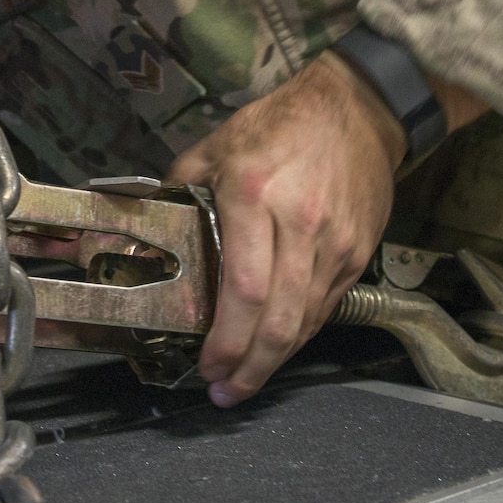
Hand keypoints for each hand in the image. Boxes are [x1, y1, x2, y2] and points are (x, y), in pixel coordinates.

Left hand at [166, 53, 404, 407]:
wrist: (359, 109)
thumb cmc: (278, 124)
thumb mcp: (216, 145)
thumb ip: (180, 188)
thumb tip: (143, 226)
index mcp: (255, 195)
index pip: (244, 286)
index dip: (226, 337)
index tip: (206, 365)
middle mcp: (301, 225)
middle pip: (279, 317)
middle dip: (250, 365)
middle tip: (224, 392)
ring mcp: (335, 243)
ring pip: (306, 320)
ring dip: (275, 359)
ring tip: (245, 382)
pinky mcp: (358, 253)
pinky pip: (325, 306)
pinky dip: (299, 333)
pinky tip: (276, 347)